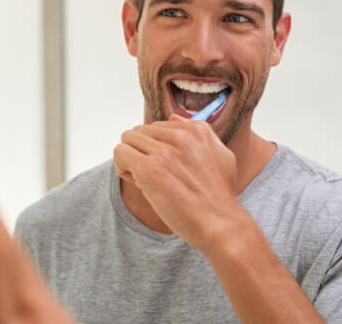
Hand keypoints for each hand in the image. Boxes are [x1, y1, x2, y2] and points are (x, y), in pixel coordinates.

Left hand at [114, 114, 239, 252]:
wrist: (220, 224)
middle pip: (140, 131)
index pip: (158, 126)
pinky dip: (122, 168)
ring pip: (128, 140)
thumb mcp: (221, 155)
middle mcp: (180, 136)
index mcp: (196, 130)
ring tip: (145, 180)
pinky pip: (120, 153)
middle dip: (141, 152)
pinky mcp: (150, 169)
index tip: (166, 167)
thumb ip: (200, 133)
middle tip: (154, 176)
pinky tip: (138, 182)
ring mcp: (164, 152)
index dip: (156, 147)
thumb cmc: (219, 196)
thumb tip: (173, 117)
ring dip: (131, 160)